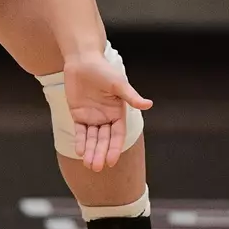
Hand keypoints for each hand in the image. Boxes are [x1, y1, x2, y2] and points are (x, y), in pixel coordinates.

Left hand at [64, 50, 152, 171]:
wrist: (83, 61)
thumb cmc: (103, 70)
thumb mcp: (118, 84)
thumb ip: (131, 96)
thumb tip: (149, 104)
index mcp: (118, 113)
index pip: (117, 134)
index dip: (114, 148)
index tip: (111, 161)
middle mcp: (106, 118)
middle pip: (104, 140)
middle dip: (100, 153)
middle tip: (97, 167)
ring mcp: (92, 117)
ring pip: (92, 139)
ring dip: (90, 151)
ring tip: (88, 165)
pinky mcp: (79, 115)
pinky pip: (80, 131)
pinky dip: (80, 141)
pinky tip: (80, 152)